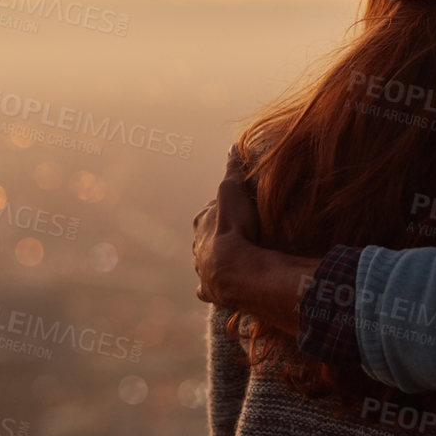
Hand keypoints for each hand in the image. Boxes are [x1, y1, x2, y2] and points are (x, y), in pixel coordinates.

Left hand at [193, 147, 260, 305]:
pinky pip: (206, 288)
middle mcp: (197, 247)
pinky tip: (216, 286)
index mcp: (201, 222)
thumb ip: (233, 170)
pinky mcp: (209, 291)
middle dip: (216, 237)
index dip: (225, 210)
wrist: (235, 268)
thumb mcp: (234, 190)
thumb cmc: (235, 227)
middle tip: (236, 236)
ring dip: (214, 260)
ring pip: (204, 262)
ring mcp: (202, 270)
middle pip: (206, 238)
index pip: (211, 211)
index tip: (238, 210)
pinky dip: (210, 287)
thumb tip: (232, 145)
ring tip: (232, 261)